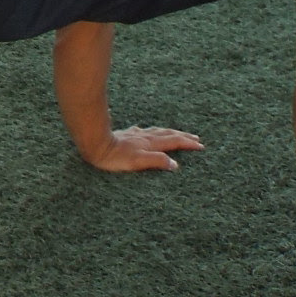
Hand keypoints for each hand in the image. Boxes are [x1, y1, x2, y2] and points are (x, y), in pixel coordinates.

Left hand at [82, 125, 204, 172]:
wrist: (95, 144)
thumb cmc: (115, 157)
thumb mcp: (138, 162)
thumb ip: (156, 161)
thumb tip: (175, 164)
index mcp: (150, 143)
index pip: (173, 142)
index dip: (187, 144)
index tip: (200, 146)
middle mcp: (145, 137)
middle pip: (168, 134)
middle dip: (183, 137)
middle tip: (196, 138)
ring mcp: (136, 134)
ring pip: (158, 132)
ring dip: (171, 133)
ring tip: (178, 134)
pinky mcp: (127, 134)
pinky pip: (145, 132)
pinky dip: (153, 132)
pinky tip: (147, 132)